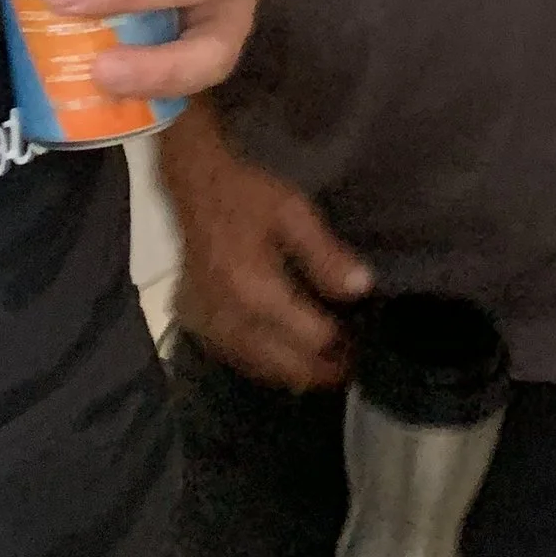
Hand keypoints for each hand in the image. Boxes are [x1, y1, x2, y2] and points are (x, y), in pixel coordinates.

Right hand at [161, 105, 371, 389]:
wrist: (193, 184)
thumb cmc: (247, 194)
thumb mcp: (293, 212)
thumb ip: (326, 255)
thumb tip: (362, 288)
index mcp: (254, 291)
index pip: (309, 337)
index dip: (339, 345)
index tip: (361, 344)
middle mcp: (228, 317)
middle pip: (283, 365)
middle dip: (318, 369)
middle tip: (347, 367)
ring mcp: (207, 324)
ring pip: (257, 367)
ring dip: (291, 372)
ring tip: (321, 368)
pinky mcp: (195, 322)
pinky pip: (233, 357)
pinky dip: (260, 362)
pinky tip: (279, 357)